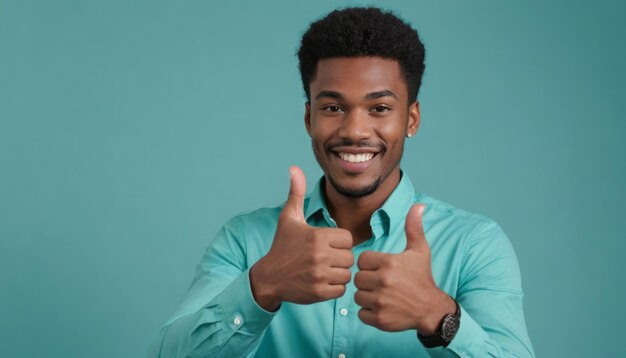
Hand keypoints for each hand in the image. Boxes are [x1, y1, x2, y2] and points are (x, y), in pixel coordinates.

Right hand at [250, 166, 353, 310]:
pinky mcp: (319, 293)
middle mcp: (319, 256)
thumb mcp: (289, 218)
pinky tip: (321, 281)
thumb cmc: (282, 246)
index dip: (339, 242)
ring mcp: (319, 276)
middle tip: (325, 259)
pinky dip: (334, 288)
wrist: (268, 277)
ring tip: (324, 270)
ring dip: (338, 274)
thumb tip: (294, 168)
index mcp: (317, 237)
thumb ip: (296, 193)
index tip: (327, 244)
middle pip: (349, 257)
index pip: (347, 239)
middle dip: (340, 259)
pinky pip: (341, 290)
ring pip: (347, 274)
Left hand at [354, 204, 455, 333]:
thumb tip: (418, 206)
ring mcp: (381, 301)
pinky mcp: (379, 319)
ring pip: (358, 295)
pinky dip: (368, 312)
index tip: (382, 269)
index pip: (362, 260)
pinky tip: (382, 308)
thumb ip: (414, 228)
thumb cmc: (422, 278)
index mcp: (389, 263)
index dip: (370, 264)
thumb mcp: (420, 251)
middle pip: (358, 278)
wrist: (431, 309)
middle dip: (367, 281)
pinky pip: (361, 313)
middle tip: (382, 283)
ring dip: (367, 296)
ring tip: (382, 295)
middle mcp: (384, 281)